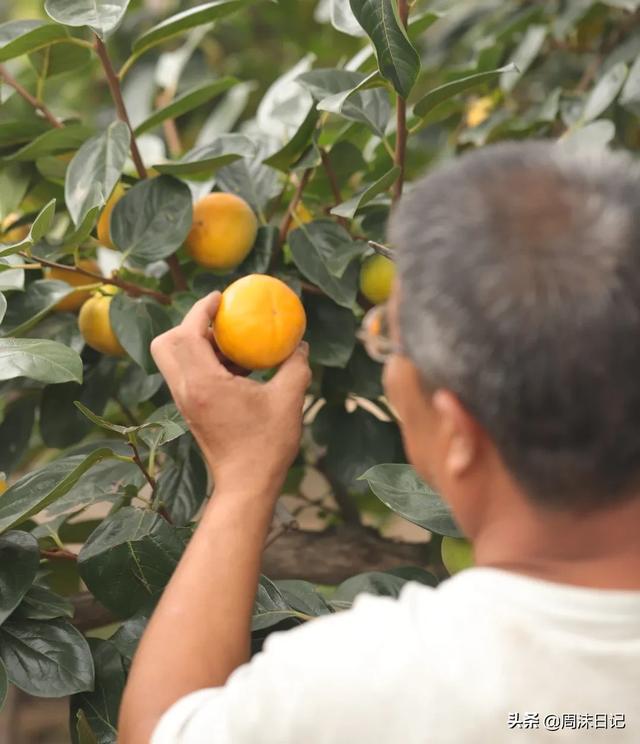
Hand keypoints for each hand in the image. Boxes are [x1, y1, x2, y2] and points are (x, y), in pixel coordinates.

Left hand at [150, 292, 310, 493]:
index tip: (220, 298)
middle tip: (218, 320)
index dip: (200, 309)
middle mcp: (186, 390)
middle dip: (187, 324)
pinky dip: (203, 363)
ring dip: (196, 344)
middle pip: (165, 343)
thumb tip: (300, 343)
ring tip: (231, 344)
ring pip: (173, 360)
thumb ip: (295, 365)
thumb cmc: (267, 444)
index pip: (187, 333)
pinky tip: (236, 370)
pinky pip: (186, 376)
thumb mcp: (288, 400)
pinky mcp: (190, 412)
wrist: (246, 484)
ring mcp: (185, 403)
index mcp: (204, 383)